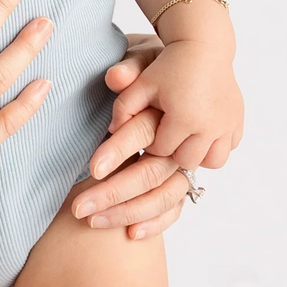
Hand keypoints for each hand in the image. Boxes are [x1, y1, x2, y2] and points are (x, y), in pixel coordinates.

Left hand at [68, 38, 219, 240]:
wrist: (205, 54)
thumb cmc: (165, 61)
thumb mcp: (144, 59)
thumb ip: (129, 71)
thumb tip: (114, 78)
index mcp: (182, 111)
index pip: (145, 137)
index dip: (116, 153)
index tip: (90, 169)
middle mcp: (199, 134)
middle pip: (153, 173)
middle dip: (114, 193)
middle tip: (78, 208)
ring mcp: (208, 150)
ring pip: (170, 193)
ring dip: (132, 211)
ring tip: (93, 221)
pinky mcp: (207, 162)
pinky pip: (187, 198)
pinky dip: (161, 218)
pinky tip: (133, 233)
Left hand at [107, 36, 242, 172]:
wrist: (203, 46)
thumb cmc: (169, 65)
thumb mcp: (141, 84)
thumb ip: (123, 108)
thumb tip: (112, 131)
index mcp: (185, 118)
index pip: (162, 150)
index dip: (152, 142)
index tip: (151, 128)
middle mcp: (211, 125)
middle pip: (187, 160)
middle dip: (175, 151)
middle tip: (168, 133)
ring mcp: (228, 123)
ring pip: (213, 161)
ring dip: (198, 153)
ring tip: (187, 137)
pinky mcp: (238, 119)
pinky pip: (229, 146)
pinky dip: (217, 144)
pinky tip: (203, 130)